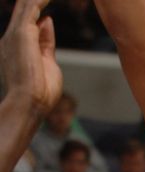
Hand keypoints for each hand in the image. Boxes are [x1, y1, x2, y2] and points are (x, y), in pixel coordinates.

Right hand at [0, 0, 62, 116]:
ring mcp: (14, 33)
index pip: (29, 22)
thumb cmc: (41, 92)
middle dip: (36, 0)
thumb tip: (47, 20)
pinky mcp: (21, 32)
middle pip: (24, 10)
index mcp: (15, 46)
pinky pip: (31, 7)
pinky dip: (40, 0)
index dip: (38, 11)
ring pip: (26, 5)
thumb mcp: (47, 62)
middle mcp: (11, 37)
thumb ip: (46, 41)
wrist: (29, 103)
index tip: (48, 0)